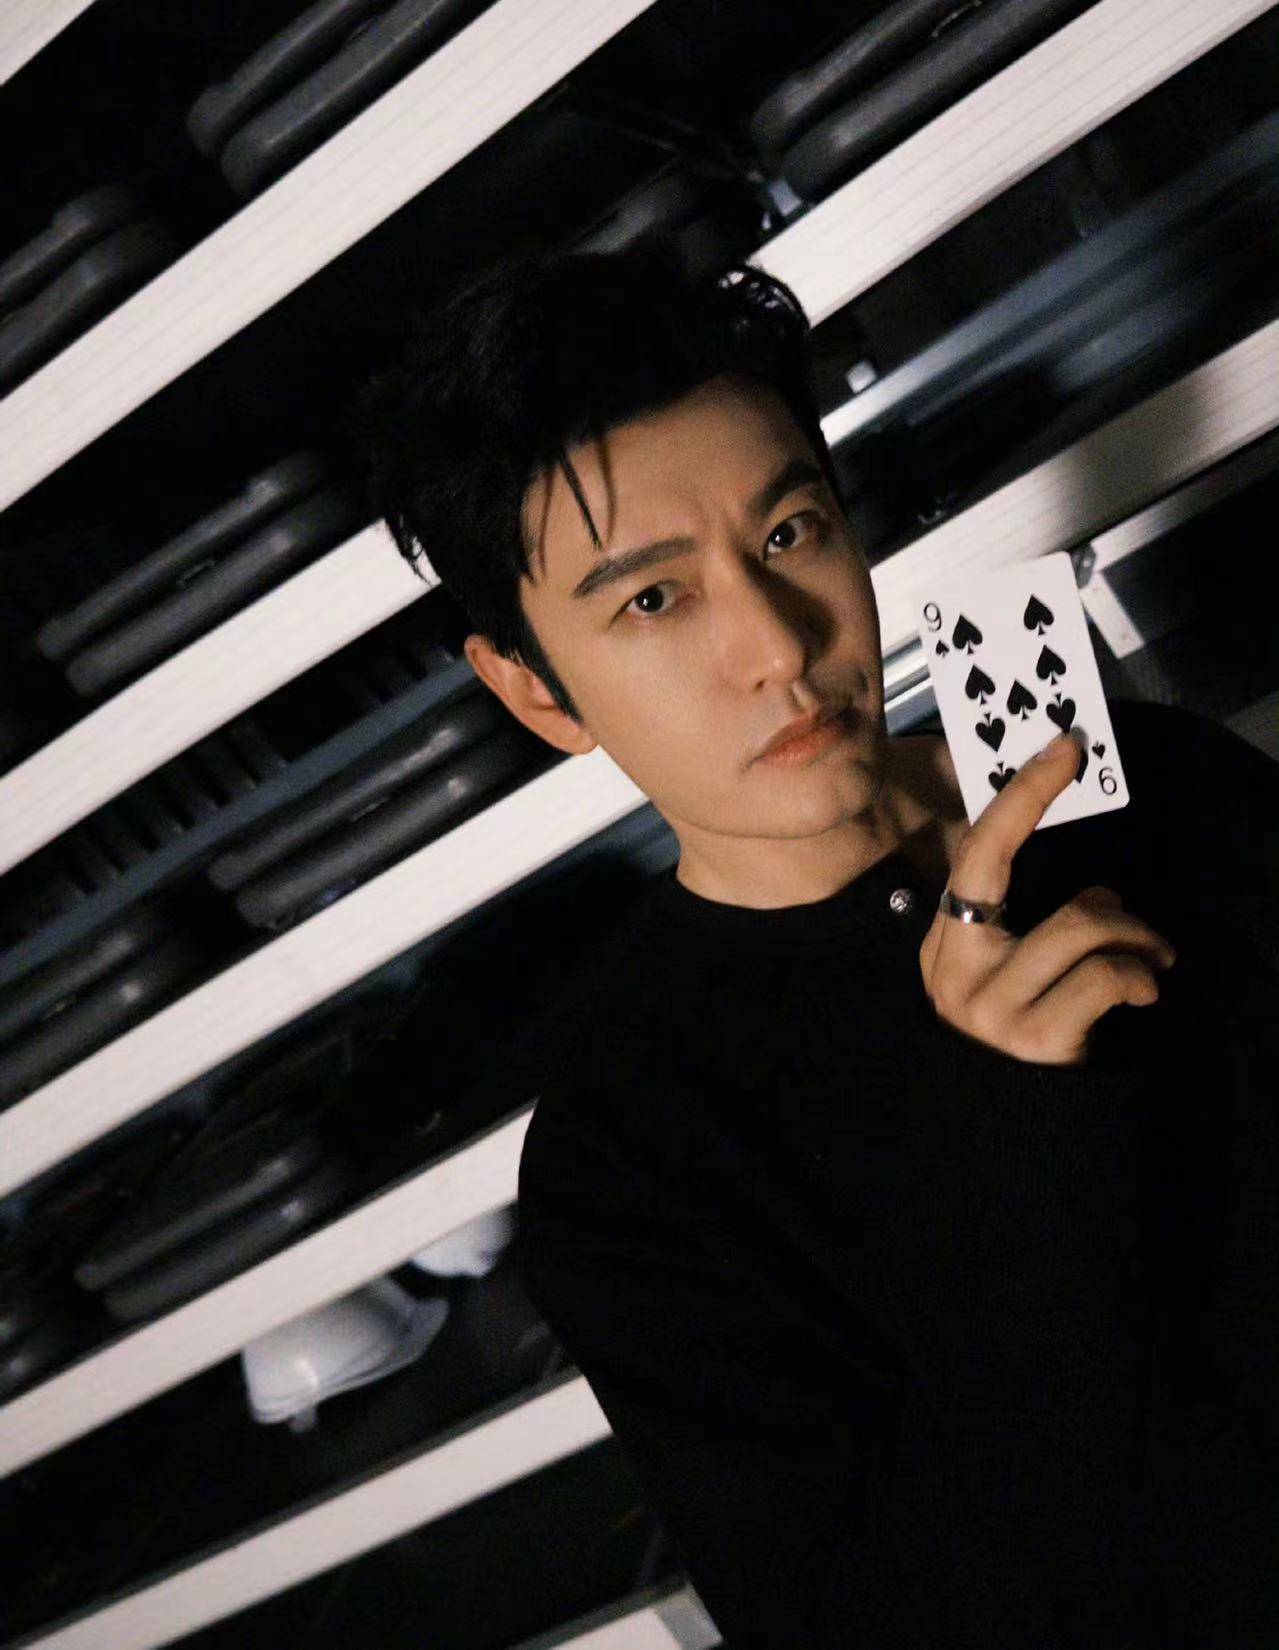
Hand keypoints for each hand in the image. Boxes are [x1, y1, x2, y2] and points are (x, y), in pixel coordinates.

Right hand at [918, 731, 1177, 1067]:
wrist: (1005, 1137)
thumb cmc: (1017, 1039)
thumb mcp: (1001, 973)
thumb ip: (1023, 919)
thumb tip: (1093, 880)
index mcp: (945, 943)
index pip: (979, 851)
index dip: (1023, 795)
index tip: (1067, 749)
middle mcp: (957, 970)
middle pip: (1038, 887)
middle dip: (1112, 905)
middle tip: (1142, 926)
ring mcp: (992, 1006)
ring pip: (1083, 926)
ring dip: (1136, 941)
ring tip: (1150, 965)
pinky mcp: (1034, 1040)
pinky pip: (1106, 977)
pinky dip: (1139, 978)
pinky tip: (1142, 996)